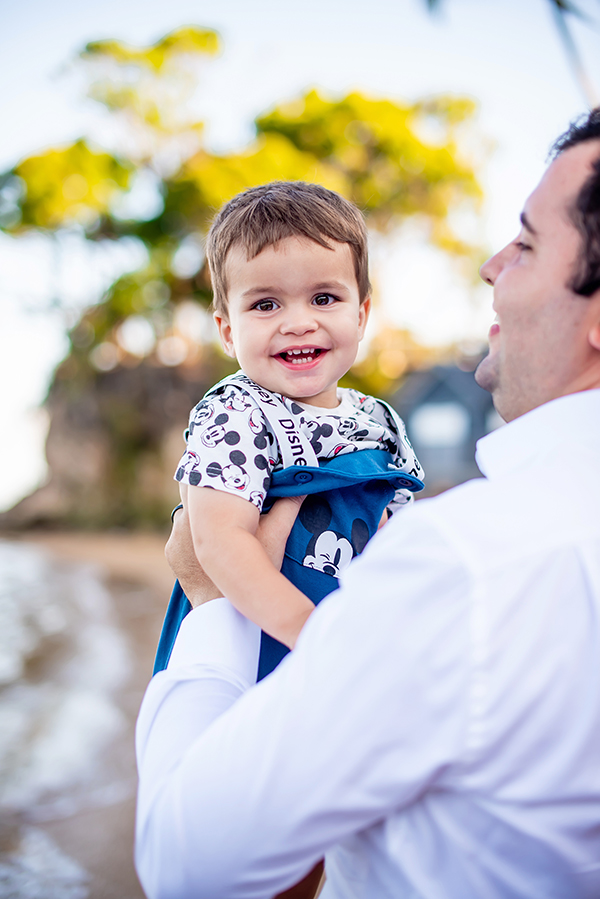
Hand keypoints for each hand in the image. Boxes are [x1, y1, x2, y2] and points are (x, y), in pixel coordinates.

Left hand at [165, 486, 304, 608]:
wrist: (220, 609)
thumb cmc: (247, 571)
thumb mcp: (274, 537)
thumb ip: (287, 507)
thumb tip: (300, 487)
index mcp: (206, 509)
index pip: (208, 480)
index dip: (221, 479)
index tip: (232, 481)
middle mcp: (185, 518)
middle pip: (196, 497)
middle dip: (210, 499)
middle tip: (228, 503)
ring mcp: (175, 537)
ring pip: (189, 518)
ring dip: (199, 520)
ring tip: (219, 528)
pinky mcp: (172, 552)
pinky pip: (181, 537)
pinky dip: (191, 540)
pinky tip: (207, 548)